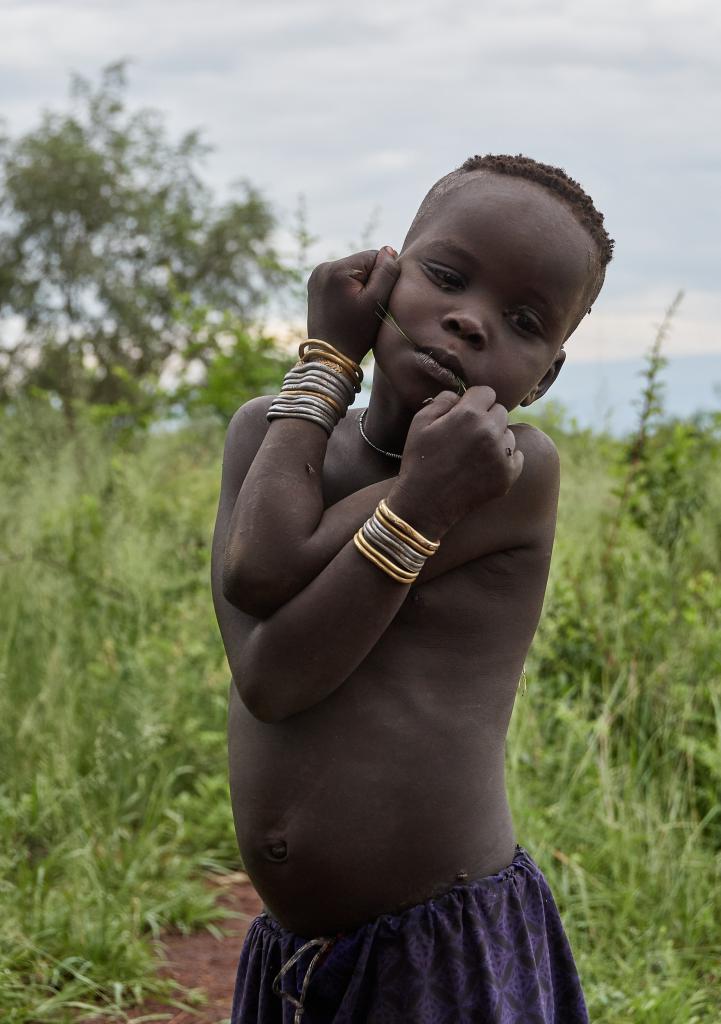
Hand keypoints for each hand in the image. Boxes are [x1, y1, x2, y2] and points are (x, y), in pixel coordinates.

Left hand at [307, 247, 400, 364]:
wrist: (330, 357)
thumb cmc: (356, 333)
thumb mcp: (377, 302)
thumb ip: (387, 272)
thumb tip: (388, 250)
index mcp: (337, 268)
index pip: (374, 257)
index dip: (382, 278)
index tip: (375, 301)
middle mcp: (323, 267)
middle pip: (362, 264)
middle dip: (369, 282)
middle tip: (365, 309)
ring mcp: (316, 276)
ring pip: (353, 272)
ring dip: (360, 287)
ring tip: (356, 311)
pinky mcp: (315, 286)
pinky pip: (341, 280)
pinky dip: (348, 291)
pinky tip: (347, 309)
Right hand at [388, 387, 523, 536]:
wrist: (425, 503)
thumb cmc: (419, 460)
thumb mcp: (420, 422)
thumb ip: (443, 400)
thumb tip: (460, 395)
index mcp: (469, 414)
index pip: (487, 392)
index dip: (475, 401)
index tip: (466, 413)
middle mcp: (490, 431)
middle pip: (500, 411)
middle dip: (487, 418)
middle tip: (468, 435)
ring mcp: (501, 455)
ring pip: (509, 434)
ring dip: (496, 439)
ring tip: (474, 453)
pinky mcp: (508, 475)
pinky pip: (516, 456)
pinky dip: (504, 459)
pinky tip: (484, 466)